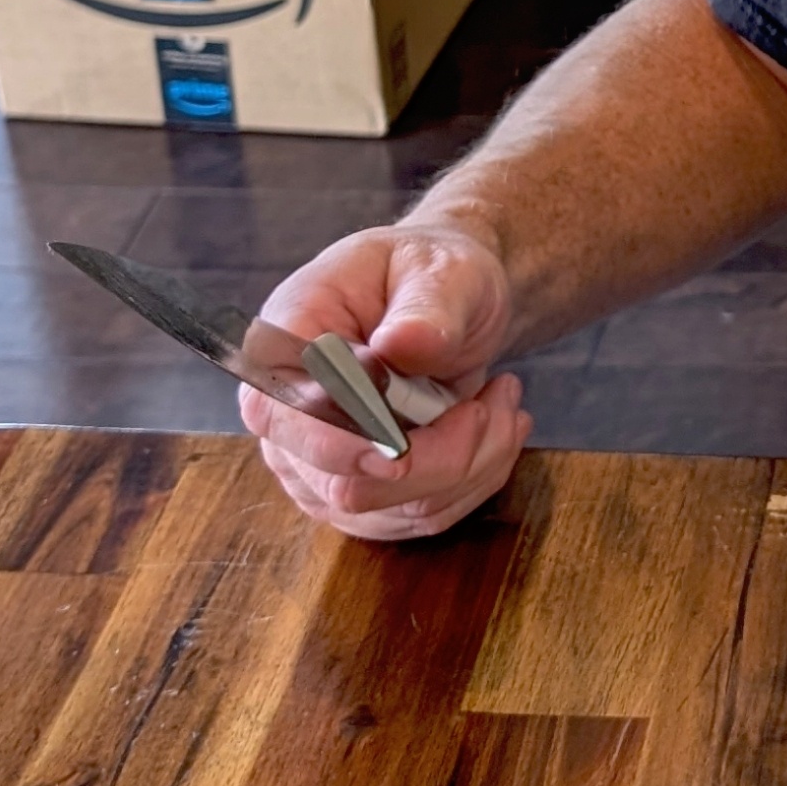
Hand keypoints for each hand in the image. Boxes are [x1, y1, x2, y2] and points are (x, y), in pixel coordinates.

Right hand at [235, 219, 533, 540]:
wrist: (450, 299)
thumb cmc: (433, 274)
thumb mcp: (443, 269)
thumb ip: (426, 306)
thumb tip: (401, 345)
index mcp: (284, 346)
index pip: (281, 415)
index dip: (336, 445)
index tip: (401, 452)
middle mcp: (288, 417)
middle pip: (345, 484)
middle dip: (442, 454)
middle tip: (503, 392)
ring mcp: (318, 467)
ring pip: (398, 509)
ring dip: (474, 462)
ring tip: (505, 398)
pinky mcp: (362, 496)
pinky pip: (424, 517)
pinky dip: (477, 477)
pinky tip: (496, 427)